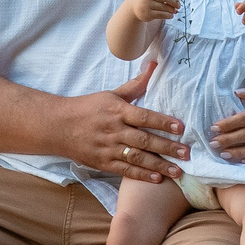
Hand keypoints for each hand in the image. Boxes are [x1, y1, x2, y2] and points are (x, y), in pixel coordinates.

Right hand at [61, 67, 187, 180]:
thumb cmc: (88, 108)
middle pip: (144, 140)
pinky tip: (157, 179)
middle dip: (167, 147)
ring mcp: (108, 148)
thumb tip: (153, 65)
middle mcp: (113, 130)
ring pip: (137, 158)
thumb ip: (135, 85)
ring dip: (158, 165)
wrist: (58, 126)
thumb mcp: (111, 94)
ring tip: (178, 171)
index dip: (163, 122)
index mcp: (117, 111)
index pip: (144, 116)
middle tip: (187, 153)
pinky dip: (141, 175)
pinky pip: (125, 170)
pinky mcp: (102, 163)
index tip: (181, 127)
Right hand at [132, 0, 180, 22]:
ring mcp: (147, 4)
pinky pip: (161, 14)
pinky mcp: (147, 14)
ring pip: (164, 7)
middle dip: (174, 2)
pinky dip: (168, 15)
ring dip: (172, 9)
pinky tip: (171, 15)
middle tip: (179, 5)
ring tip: (175, 10)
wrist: (134, 6)